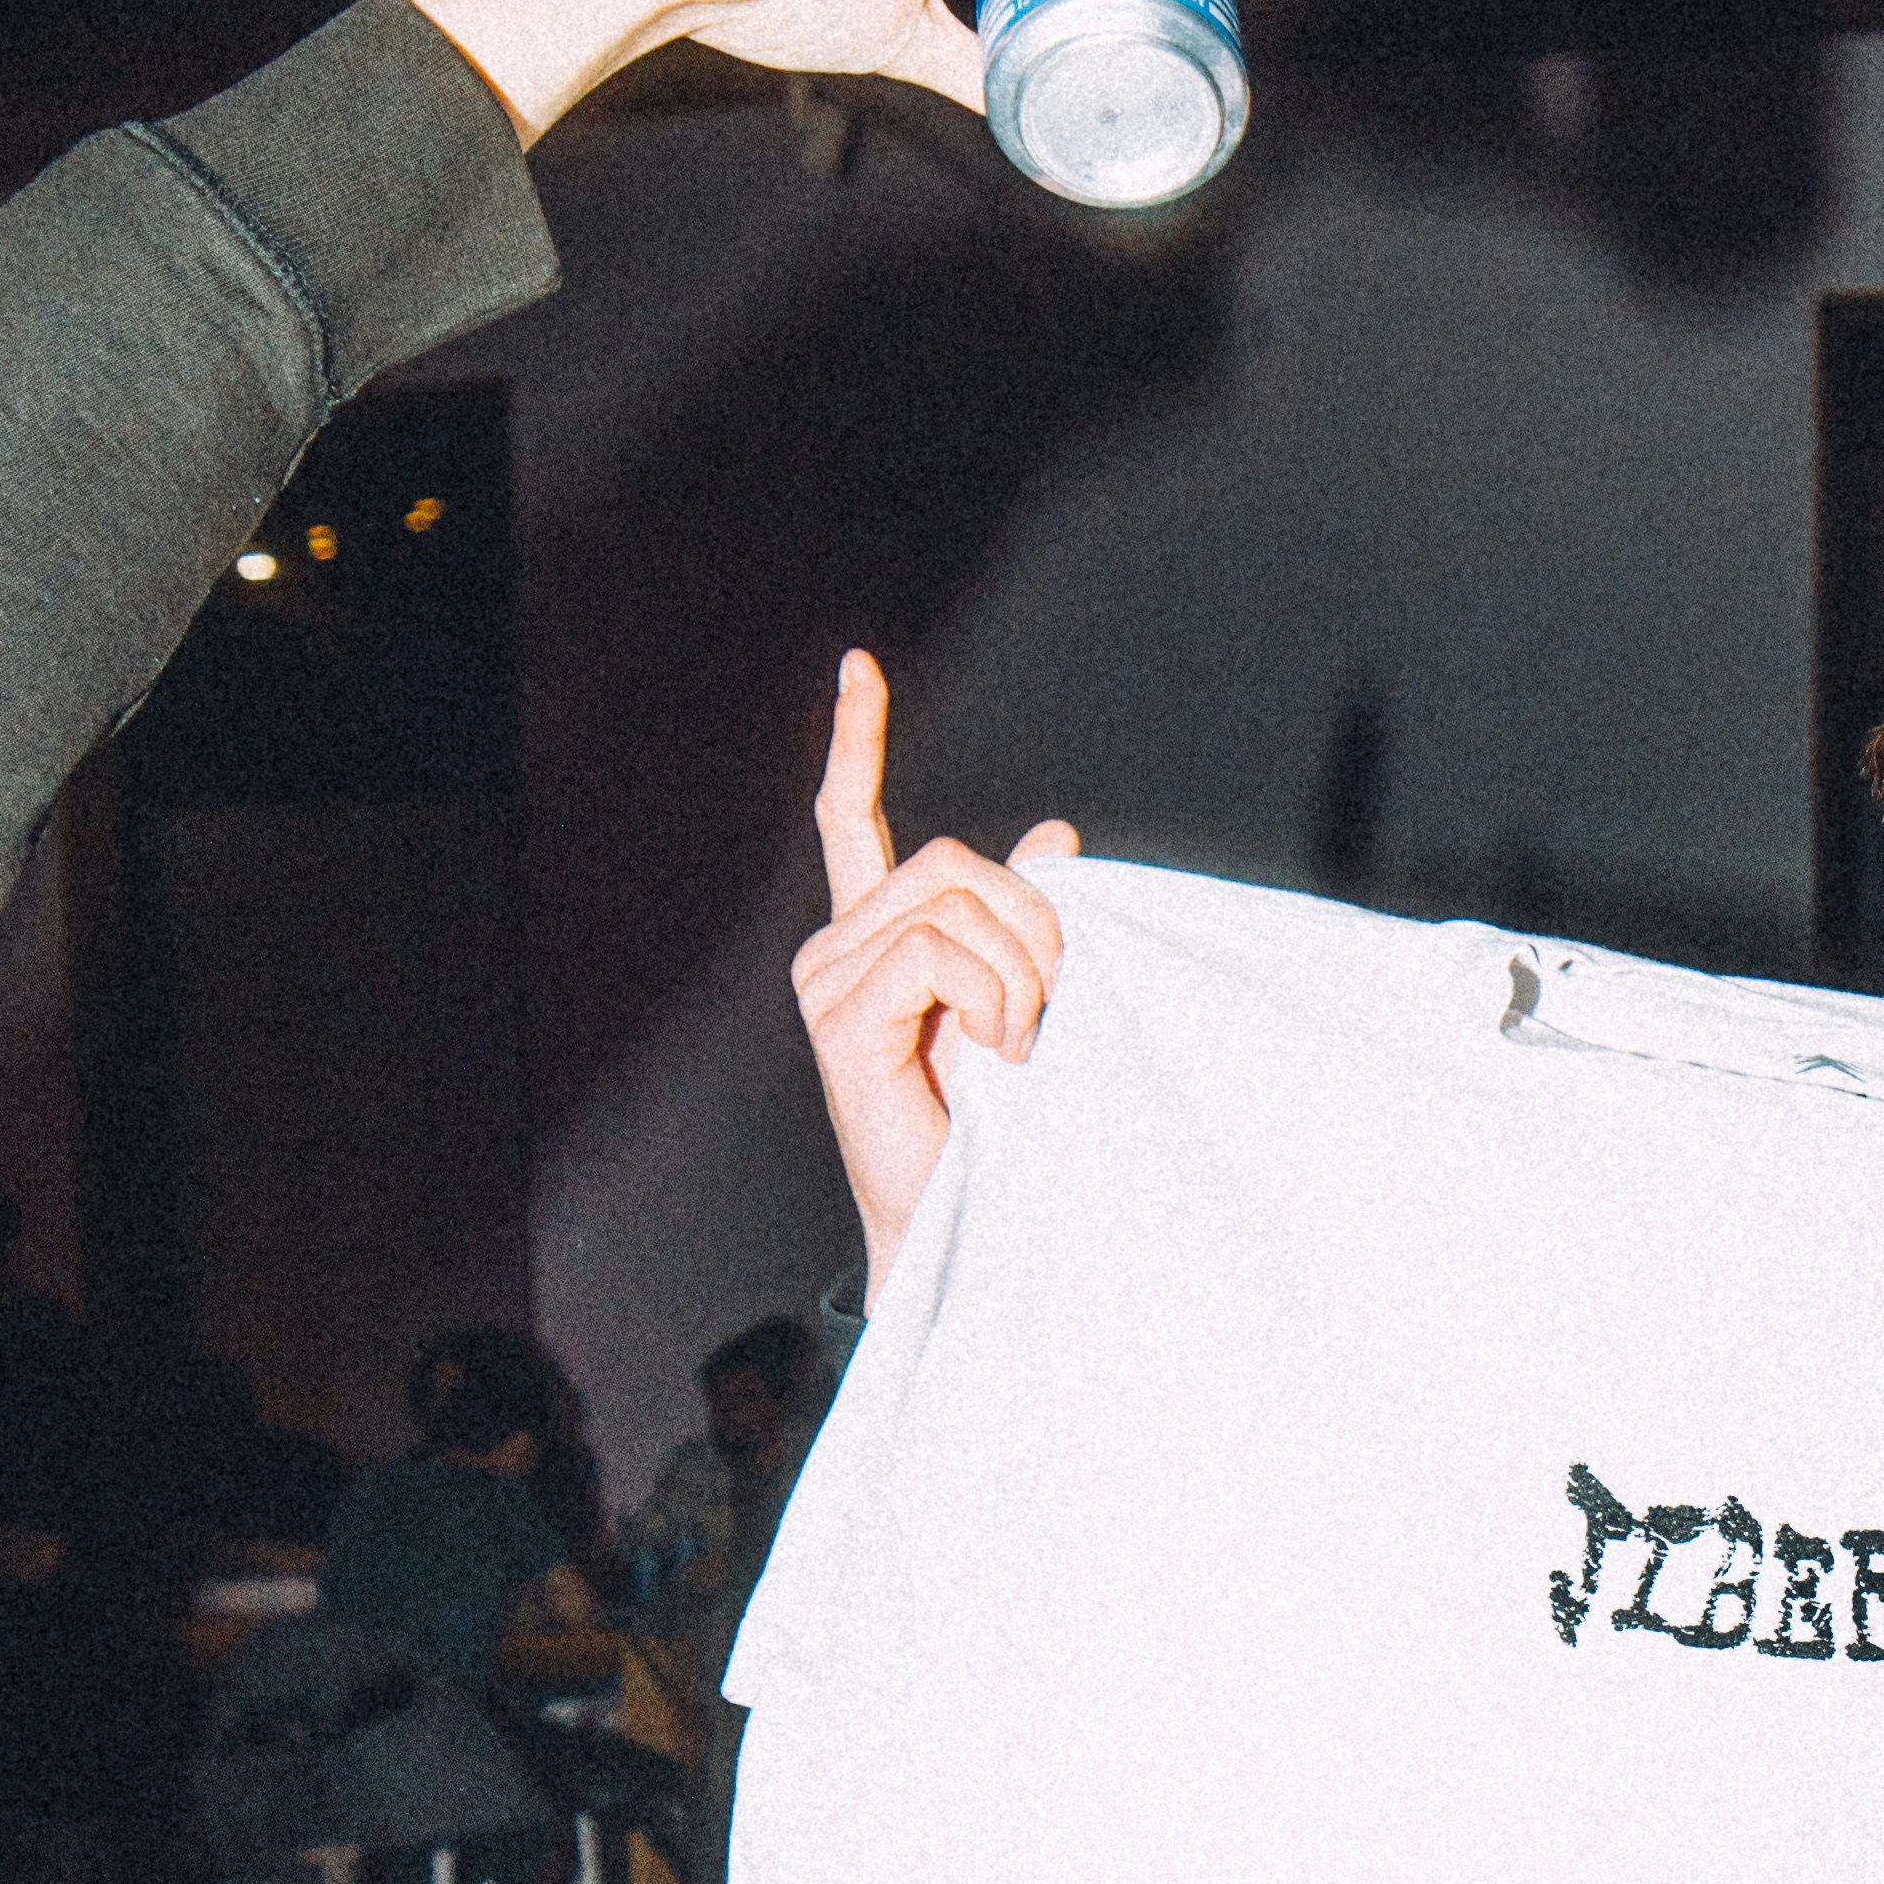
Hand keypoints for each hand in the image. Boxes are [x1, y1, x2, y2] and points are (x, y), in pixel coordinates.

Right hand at [791, 651, 1073, 1263]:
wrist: (970, 1219)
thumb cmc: (999, 1122)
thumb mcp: (1030, 999)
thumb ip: (1030, 918)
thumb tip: (1055, 834)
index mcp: (874, 936)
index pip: (849, 821)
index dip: (855, 742)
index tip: (857, 665)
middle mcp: (836, 949)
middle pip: (949, 861)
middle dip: (1032, 922)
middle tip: (1055, 1004)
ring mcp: (828, 982)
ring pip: (951, 905)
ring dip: (1020, 973)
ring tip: (1022, 1044)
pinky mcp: (841, 1021)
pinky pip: (936, 955)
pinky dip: (991, 997)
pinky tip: (996, 1052)